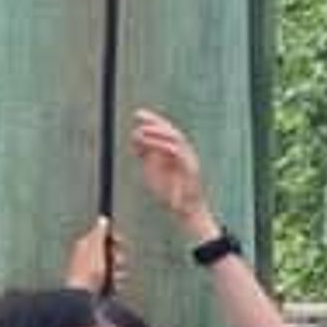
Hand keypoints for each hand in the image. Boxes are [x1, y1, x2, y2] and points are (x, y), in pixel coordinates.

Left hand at [64, 218, 128, 295]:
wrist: (82, 297)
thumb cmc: (88, 272)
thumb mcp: (96, 249)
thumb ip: (99, 234)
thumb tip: (103, 219)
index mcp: (86, 245)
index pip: (104, 236)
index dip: (114, 238)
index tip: (120, 242)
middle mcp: (88, 257)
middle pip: (110, 251)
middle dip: (118, 257)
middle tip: (117, 262)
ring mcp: (93, 271)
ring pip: (113, 267)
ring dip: (119, 271)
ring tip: (116, 277)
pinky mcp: (97, 284)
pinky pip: (111, 279)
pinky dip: (115, 282)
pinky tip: (115, 285)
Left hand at [129, 108, 215, 241]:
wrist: (186, 211)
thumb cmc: (170, 195)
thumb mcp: (153, 172)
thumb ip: (146, 156)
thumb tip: (135, 140)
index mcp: (175, 151)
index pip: (165, 131)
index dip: (152, 121)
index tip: (137, 116)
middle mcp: (184, 151)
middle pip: (170, 130)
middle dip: (154, 120)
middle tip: (138, 114)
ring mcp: (189, 158)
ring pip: (175, 137)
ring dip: (157, 132)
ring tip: (141, 130)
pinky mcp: (191, 167)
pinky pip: (178, 151)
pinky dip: (164, 145)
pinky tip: (150, 144)